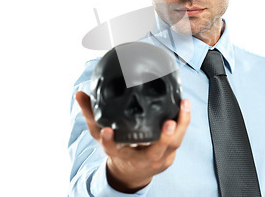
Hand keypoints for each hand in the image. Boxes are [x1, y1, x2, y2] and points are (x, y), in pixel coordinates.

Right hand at [75, 91, 190, 192]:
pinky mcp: (169, 153)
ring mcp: (157, 158)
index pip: (112, 149)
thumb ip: (91, 114)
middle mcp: (140, 159)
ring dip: (180, 126)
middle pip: (153, 152)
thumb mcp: (100, 135)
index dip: (110, 141)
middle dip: (162, 138)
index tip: (107, 131)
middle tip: (168, 123)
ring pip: (172, 145)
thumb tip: (79, 94)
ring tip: (184, 105)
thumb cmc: (117, 149)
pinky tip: (185, 107)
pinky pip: (179, 138)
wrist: (131, 171)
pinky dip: (183, 123)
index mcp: (120, 154)